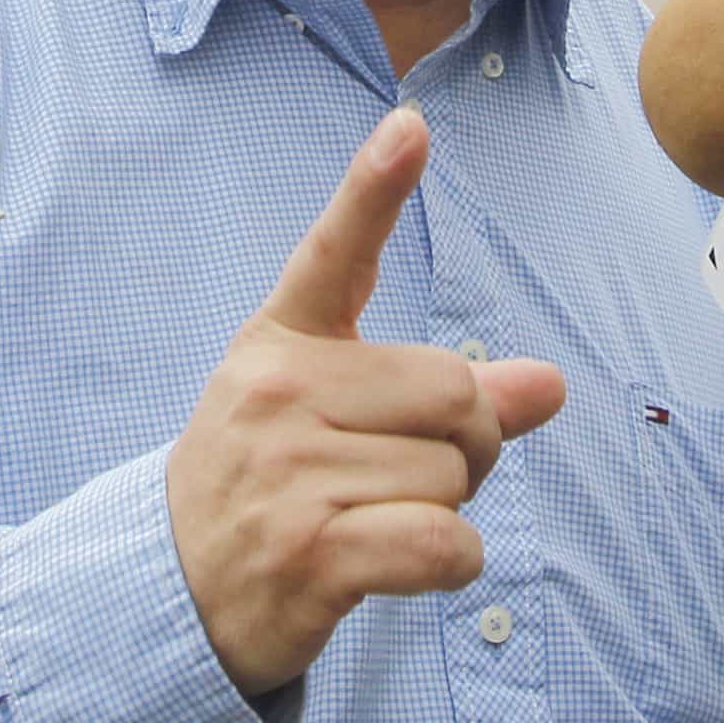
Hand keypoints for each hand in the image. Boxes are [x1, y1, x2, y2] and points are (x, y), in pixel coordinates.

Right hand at [166, 108, 567, 696]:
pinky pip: (447, 542)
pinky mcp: (312, 553)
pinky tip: (399, 565)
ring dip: (446, 509)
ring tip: (374, 521)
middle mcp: (278, 394)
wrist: (173, 595)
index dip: (374, 189)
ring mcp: (290, 474)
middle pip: (457, 393)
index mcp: (280, 344)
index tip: (410, 127)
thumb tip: (550, 385)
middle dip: (463, 444)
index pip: (334, 256)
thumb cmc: (273, 488)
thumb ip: (447, 395)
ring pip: (456, 474)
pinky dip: (450, 563)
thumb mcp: (338, 419)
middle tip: (398, 476)